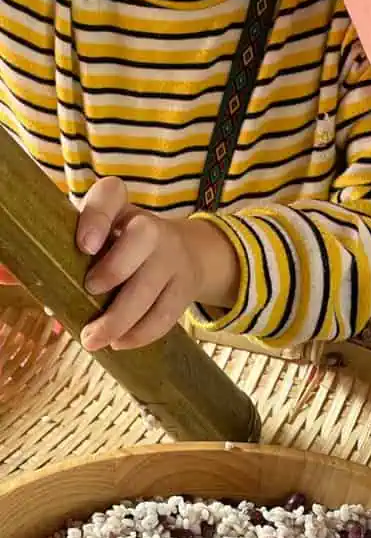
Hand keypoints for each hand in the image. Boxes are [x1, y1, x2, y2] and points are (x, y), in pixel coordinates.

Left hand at [75, 178, 239, 350]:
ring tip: (93, 339)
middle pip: (141, 239)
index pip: (111, 194)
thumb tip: (16, 283)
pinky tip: (120, 343)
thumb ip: (58, 255)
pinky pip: (166, 314)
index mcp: (119, 209)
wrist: (186, 252)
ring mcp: (173, 257)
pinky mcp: (185, 286)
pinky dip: (141, 333)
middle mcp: (150, 227)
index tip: (84, 246)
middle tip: (89, 292)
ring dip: (120, 319)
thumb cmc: (121, 248)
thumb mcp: (98, 239)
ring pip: (151, 286)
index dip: (96, 217)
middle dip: (114, 269)